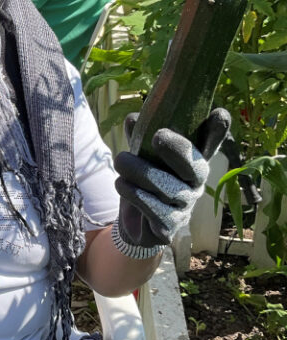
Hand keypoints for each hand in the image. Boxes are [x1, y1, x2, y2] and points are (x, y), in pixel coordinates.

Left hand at [112, 108, 230, 257]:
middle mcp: (194, 183)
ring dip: (141, 172)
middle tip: (158, 136)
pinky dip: (137, 196)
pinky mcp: (170, 226)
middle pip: (195, 167)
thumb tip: (134, 119)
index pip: (210, 144)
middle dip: (178, 150)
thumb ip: (139, 138)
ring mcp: (185, 206)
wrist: (136, 223)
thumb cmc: (144, 181)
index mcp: (191, 161)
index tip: (219, 113)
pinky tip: (122, 184)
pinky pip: (157, 211)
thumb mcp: (141, 156)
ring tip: (120, 161)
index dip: (217, 131)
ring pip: (169, 189)